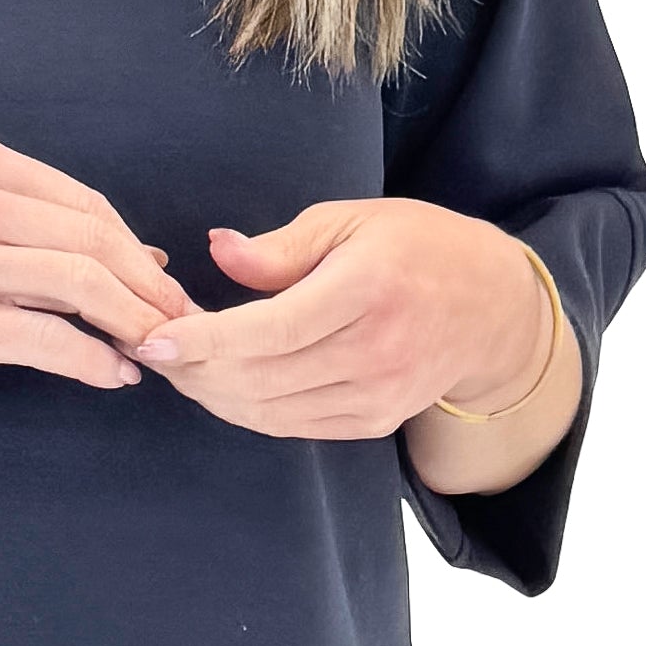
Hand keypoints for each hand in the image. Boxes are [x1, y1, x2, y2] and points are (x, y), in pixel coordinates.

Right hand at [0, 127, 196, 407]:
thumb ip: (43, 234)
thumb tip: (147, 258)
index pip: (84, 203)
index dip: (135, 252)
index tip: (163, 291)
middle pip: (91, 238)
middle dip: (146, 288)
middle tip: (180, 327)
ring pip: (78, 284)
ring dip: (132, 323)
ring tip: (156, 351)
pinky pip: (46, 339)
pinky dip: (92, 361)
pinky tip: (112, 376)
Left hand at [126, 197, 550, 439]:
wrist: (495, 307)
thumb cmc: (419, 247)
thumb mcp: (353, 220)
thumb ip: (280, 247)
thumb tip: (216, 251)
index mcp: (367, 291)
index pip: (270, 330)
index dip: (205, 341)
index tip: (155, 337)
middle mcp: (374, 352)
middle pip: (261, 378)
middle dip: (194, 369)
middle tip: (150, 346)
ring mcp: (377, 396)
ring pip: (270, 411)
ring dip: (212, 393)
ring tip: (177, 364)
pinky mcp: (375, 422)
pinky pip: (293, 425)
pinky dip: (247, 409)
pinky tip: (219, 383)